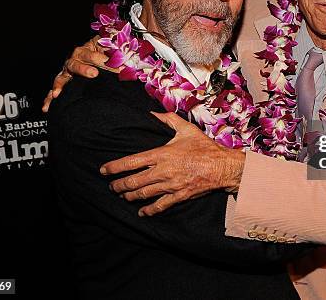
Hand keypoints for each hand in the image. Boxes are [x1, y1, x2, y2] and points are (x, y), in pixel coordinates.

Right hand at [42, 36, 111, 111]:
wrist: (104, 55)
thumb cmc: (109, 51)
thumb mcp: (114, 49)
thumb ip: (118, 54)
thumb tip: (126, 63)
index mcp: (87, 48)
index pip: (94, 53)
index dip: (104, 59)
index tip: (115, 65)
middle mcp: (75, 59)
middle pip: (75, 63)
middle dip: (83, 69)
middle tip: (94, 74)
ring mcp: (68, 71)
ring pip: (61, 77)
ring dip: (60, 85)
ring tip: (58, 93)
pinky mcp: (65, 81)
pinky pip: (55, 90)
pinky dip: (50, 99)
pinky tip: (46, 107)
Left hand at [100, 112, 245, 215]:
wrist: (222, 166)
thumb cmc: (204, 147)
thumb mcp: (186, 129)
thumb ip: (168, 120)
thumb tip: (152, 112)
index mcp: (162, 154)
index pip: (132, 162)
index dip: (115, 167)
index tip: (104, 170)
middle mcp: (163, 171)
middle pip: (133, 181)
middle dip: (119, 185)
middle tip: (112, 186)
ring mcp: (170, 185)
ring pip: (144, 194)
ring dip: (130, 196)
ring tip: (123, 196)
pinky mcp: (179, 195)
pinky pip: (160, 205)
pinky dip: (149, 210)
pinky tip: (142, 212)